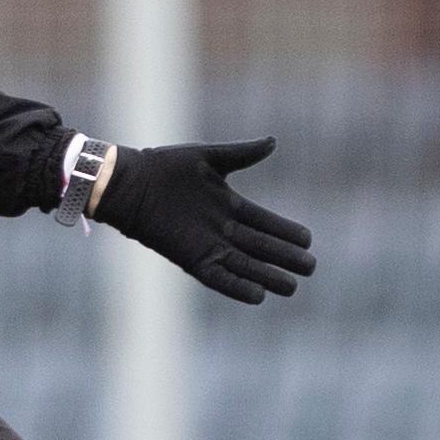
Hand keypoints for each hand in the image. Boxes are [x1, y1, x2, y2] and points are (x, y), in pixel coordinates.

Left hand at [91, 134, 314, 303]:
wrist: (128, 183)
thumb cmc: (163, 167)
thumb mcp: (207, 157)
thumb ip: (242, 153)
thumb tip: (274, 142)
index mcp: (228, 205)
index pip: (265, 222)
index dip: (286, 231)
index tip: (308, 239)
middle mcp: (222, 229)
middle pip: (261, 247)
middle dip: (285, 257)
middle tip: (311, 267)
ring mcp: (207, 245)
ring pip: (245, 265)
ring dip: (268, 276)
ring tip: (292, 287)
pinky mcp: (191, 258)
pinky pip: (219, 277)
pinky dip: (237, 287)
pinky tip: (258, 296)